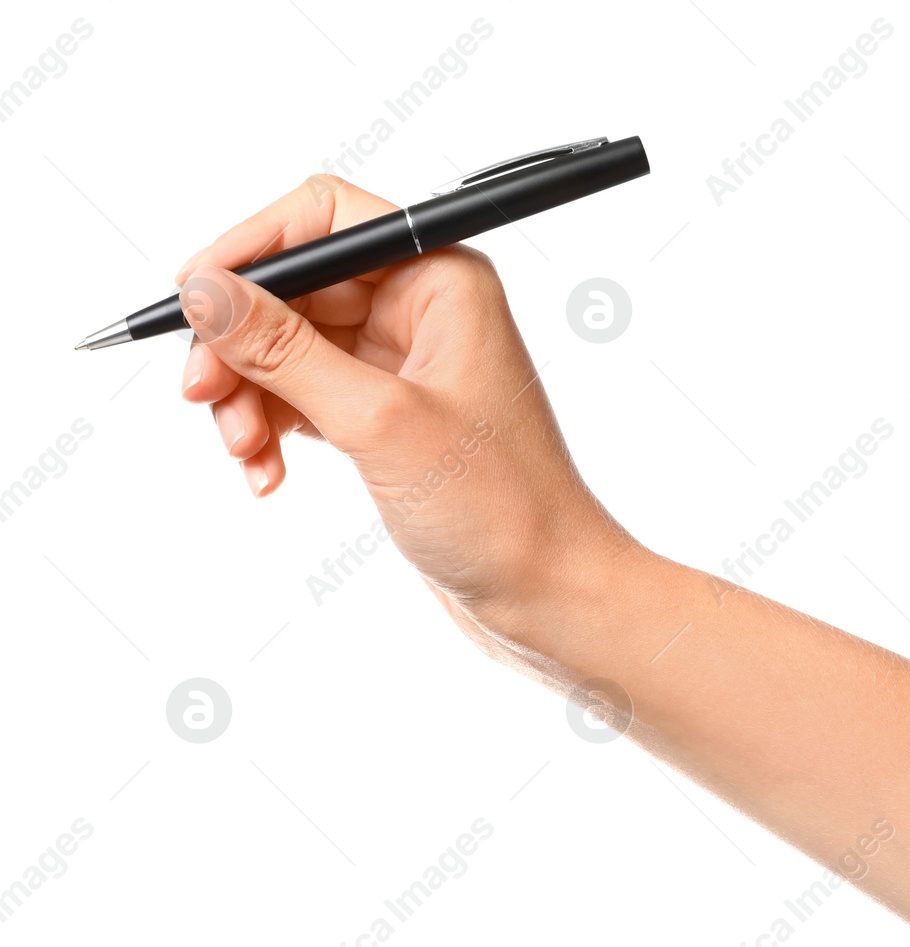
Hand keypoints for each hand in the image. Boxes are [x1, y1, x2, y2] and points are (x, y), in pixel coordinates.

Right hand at [176, 175, 635, 649]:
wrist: (548, 593)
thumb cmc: (500, 508)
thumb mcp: (378, 423)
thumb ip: (284, 352)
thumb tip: (205, 291)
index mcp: (443, 281)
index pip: (325, 217)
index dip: (248, 250)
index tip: (189, 300)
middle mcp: (424, 309)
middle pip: (294, 286)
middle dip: (238, 342)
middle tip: (198, 396)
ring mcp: (403, 363)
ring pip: (287, 346)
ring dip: (248, 394)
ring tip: (244, 452)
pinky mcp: (385, 414)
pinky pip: (302, 395)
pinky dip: (272, 427)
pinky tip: (266, 473)